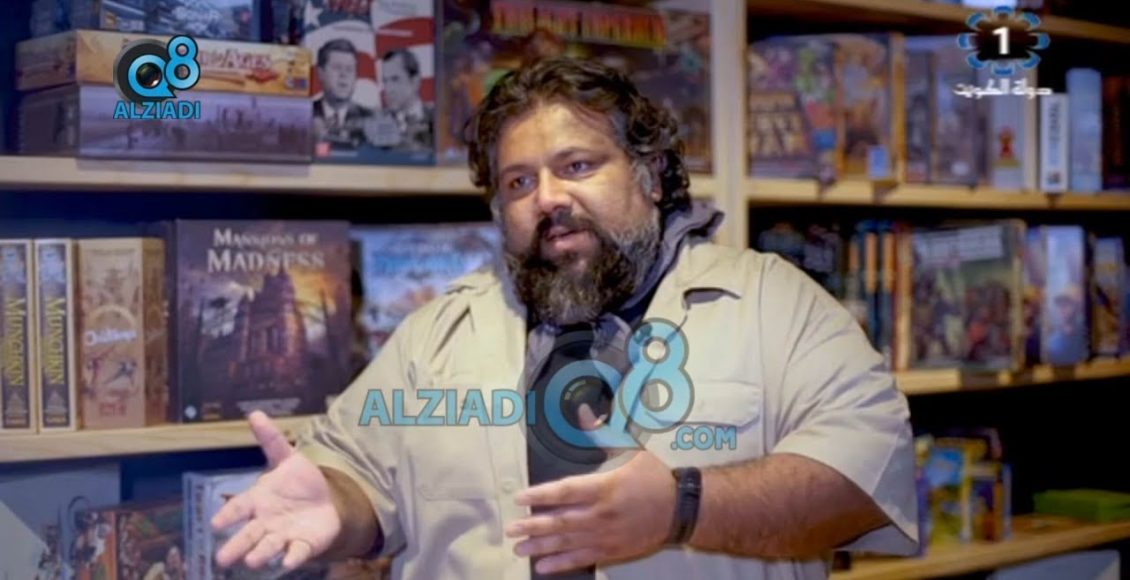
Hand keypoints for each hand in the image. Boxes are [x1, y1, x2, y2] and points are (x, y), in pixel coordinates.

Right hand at [212, 411, 341, 570]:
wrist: (325, 501)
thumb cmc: (298, 482)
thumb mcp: (287, 458)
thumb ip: (272, 440)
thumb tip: (255, 413)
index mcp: (258, 500)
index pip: (239, 507)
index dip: (228, 515)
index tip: (215, 524)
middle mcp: (266, 521)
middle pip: (248, 535)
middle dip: (236, 546)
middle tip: (222, 559)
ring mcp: (284, 535)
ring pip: (269, 547)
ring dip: (260, 554)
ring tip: (252, 562)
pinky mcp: (303, 545)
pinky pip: (297, 552)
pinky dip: (292, 557)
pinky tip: (288, 561)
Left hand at [505, 406, 677, 574]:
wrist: (681, 508)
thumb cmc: (653, 476)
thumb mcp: (631, 449)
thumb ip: (603, 433)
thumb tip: (583, 411)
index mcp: (604, 487)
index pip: (565, 491)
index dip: (541, 495)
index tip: (520, 498)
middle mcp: (602, 514)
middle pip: (561, 522)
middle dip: (533, 526)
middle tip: (511, 528)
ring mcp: (606, 535)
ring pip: (568, 543)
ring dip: (541, 547)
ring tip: (519, 549)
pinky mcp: (612, 551)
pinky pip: (582, 559)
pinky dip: (561, 564)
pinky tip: (543, 566)